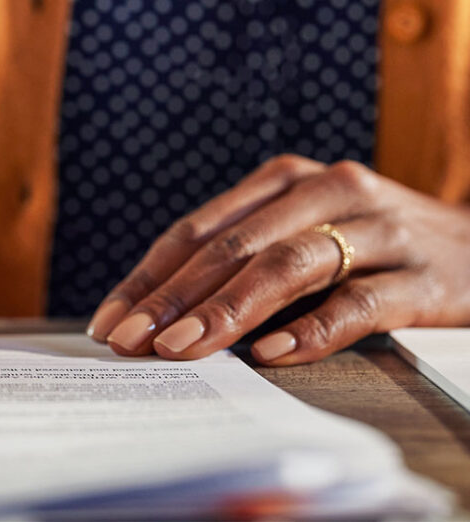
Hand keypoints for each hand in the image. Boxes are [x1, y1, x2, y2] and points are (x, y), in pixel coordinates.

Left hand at [86, 155, 469, 364]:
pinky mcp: (423, 275)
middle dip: (173, 298)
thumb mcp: (305, 233)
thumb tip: (163, 315)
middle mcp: (327, 192)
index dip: (150, 277)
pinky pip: (359, 302)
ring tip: (182, 348)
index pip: (199, 230)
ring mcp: (377, 230)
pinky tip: (270, 354)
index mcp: (285, 181)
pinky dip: (311, 328)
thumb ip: (245, 258)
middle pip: (233, 247)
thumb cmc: (373, 247)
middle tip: (130, 341)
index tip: (109, 320)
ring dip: (227, 311)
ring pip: (287, 266)